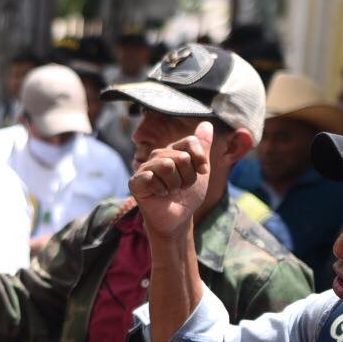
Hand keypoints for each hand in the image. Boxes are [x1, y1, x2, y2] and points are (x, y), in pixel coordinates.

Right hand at [129, 122, 213, 237]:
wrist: (179, 218)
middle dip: (188, 177)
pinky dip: (162, 190)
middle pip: (182, 156)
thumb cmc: (187, 195)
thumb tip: (207, 123)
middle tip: (181, 187)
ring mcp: (145, 168)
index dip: (200, 158)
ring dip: (175, 184)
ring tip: (170, 191)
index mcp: (172, 150)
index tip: (202, 172)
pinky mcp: (136, 182)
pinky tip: (160, 195)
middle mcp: (157, 155)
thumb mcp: (200, 170)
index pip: (190, 142)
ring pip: (167, 165)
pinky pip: (152, 178)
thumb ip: (203, 147)